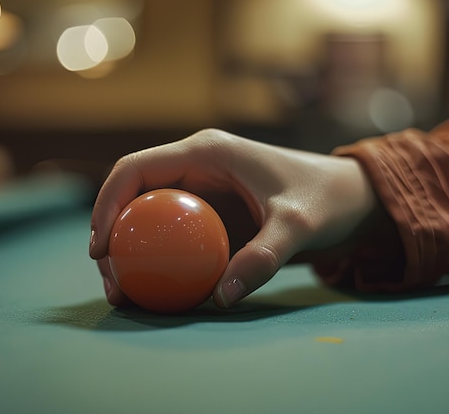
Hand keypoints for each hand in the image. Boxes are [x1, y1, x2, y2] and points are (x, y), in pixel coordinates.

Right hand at [89, 130, 377, 307]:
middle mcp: (196, 165)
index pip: (135, 169)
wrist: (349, 198)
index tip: (99, 249)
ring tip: (124, 294)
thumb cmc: (326, 199)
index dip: (106, 204)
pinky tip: (155, 290)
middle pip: (132, 196)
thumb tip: (221, 297)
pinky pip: (172, 234)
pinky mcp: (211, 212)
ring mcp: (201, 189)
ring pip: (147, 217)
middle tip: (111, 283)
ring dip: (130, 252)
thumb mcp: (300, 225)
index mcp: (206, 151)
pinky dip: (158, 259)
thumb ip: (264, 257)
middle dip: (111, 236)